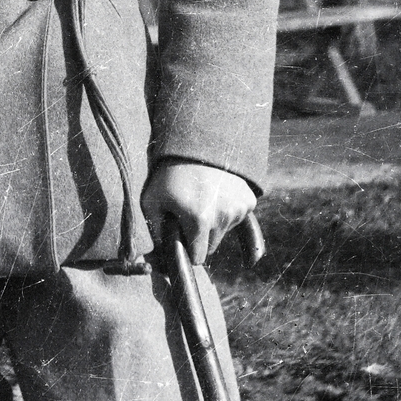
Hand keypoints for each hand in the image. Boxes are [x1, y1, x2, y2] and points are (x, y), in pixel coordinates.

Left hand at [140, 159, 256, 266]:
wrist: (196, 143)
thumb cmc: (169, 174)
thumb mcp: (152, 200)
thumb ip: (156, 231)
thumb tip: (163, 254)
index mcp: (199, 220)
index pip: (198, 257)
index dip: (189, 249)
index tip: (184, 238)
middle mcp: (223, 216)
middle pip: (212, 245)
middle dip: (201, 237)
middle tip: (190, 213)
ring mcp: (238, 207)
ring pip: (225, 231)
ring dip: (215, 222)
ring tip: (202, 199)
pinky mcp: (248, 200)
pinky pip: (238, 217)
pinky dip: (228, 210)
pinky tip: (217, 194)